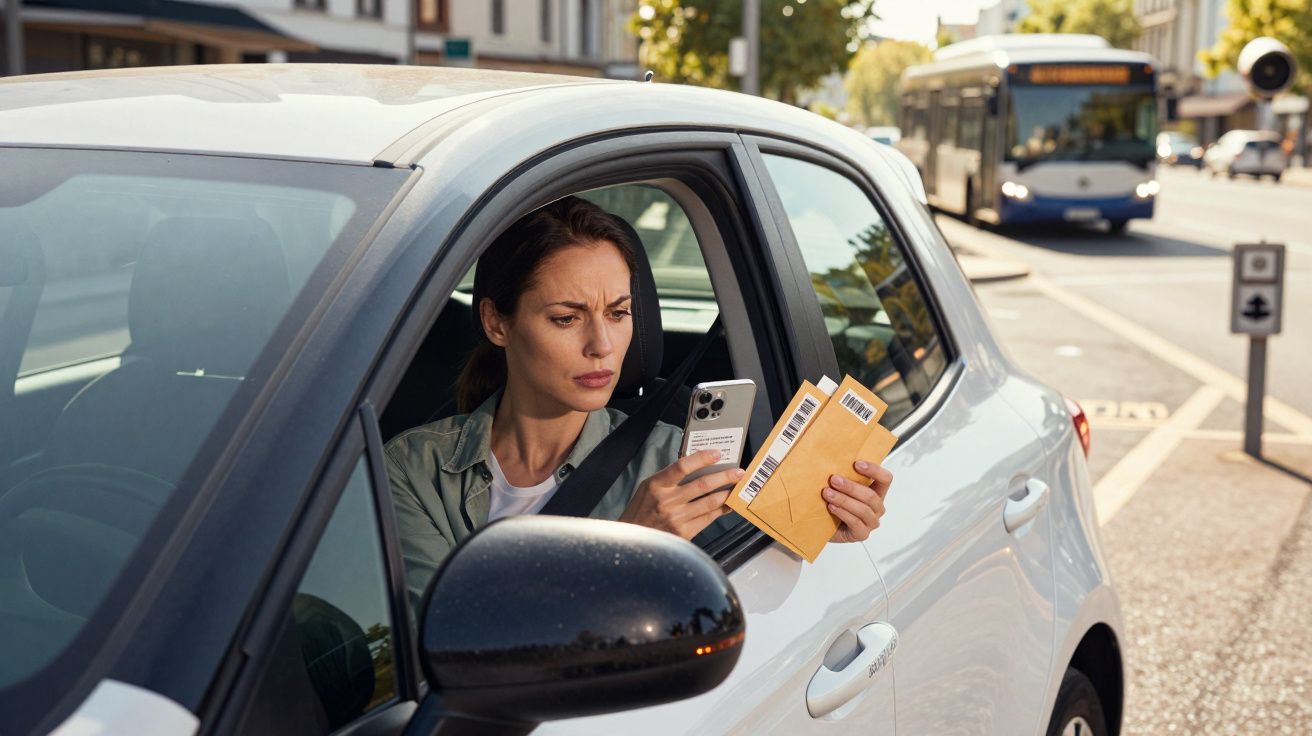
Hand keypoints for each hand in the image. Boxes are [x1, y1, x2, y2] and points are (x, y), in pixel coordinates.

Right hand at [619, 450, 743, 539]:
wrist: (634, 542)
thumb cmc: (640, 512)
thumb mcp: (648, 488)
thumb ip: (669, 478)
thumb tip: (696, 468)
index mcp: (656, 485)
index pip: (682, 466)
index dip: (702, 458)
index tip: (717, 454)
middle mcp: (667, 501)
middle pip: (702, 484)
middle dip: (725, 477)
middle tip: (738, 472)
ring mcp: (676, 518)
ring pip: (710, 502)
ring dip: (727, 493)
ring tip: (736, 487)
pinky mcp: (684, 533)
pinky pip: (708, 518)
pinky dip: (720, 510)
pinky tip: (727, 505)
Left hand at [825, 460, 892, 543]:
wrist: (822, 525)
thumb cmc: (833, 502)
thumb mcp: (840, 486)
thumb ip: (843, 474)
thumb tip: (833, 456)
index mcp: (877, 492)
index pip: (885, 479)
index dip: (874, 470)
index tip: (857, 464)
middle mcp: (877, 508)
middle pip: (871, 496)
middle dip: (851, 487)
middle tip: (834, 479)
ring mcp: (871, 522)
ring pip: (862, 509)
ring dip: (844, 499)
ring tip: (828, 493)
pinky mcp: (861, 534)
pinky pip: (855, 522)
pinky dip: (842, 513)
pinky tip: (831, 507)